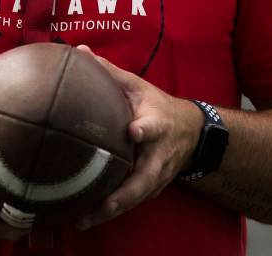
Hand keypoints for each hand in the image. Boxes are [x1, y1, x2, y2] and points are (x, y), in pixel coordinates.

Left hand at [74, 45, 202, 230]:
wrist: (192, 133)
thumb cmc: (156, 106)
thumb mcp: (138, 86)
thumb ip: (109, 72)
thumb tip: (79, 52)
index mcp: (158, 124)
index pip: (153, 127)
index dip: (145, 130)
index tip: (134, 132)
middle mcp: (159, 154)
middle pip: (144, 178)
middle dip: (124, 193)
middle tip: (103, 204)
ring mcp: (157, 176)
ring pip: (135, 197)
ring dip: (111, 210)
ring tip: (83, 220)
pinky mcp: (151, 189)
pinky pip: (131, 202)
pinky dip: (111, 212)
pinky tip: (86, 218)